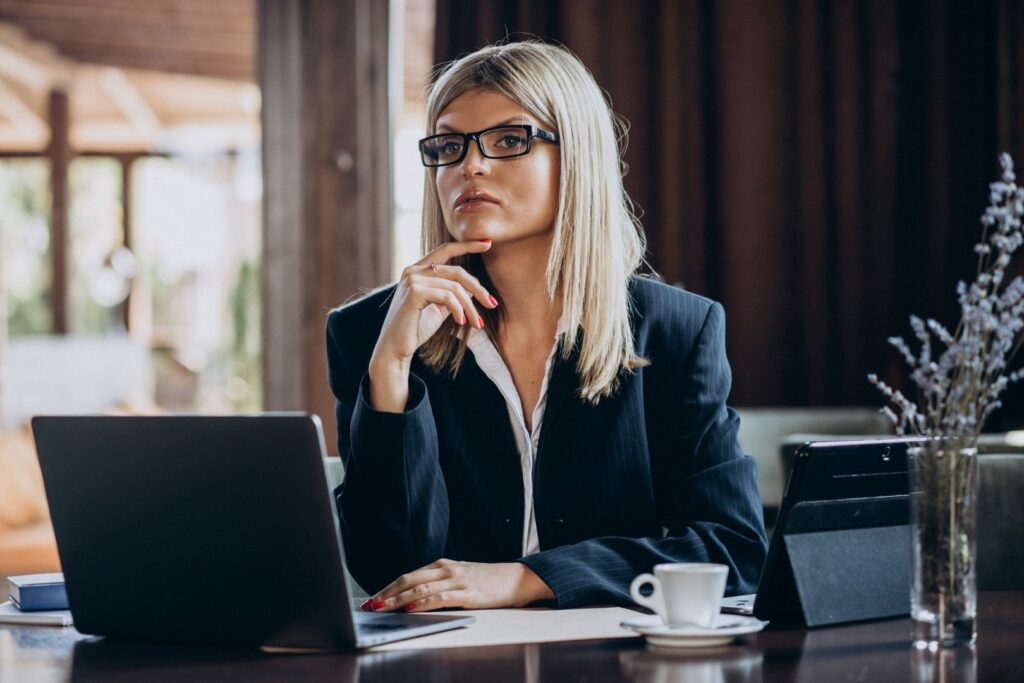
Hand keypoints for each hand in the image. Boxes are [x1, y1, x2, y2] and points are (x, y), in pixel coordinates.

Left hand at [360, 559, 554, 612]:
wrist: (516, 578)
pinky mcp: (468, 594)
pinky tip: (410, 609)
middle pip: (408, 580)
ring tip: (382, 609)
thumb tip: (412, 598)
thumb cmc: (487, 581)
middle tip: (369, 606)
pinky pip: (439, 598)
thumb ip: (439, 583)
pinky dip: (422, 603)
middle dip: (386, 594)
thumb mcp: (459, 577)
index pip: (407, 576)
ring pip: (420, 589)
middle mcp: (446, 569)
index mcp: (442, 565)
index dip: (387, 588)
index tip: (371, 599)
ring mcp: (457, 580)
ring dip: (398, 600)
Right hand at [368, 240, 498, 411]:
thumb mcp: (438, 309)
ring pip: (455, 287)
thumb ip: (452, 295)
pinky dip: (459, 310)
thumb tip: (472, 288)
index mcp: (417, 270)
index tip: (488, 243)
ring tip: (478, 323)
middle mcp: (412, 270)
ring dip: (471, 307)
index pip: (445, 250)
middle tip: (492, 304)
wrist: (395, 350)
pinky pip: (448, 297)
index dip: (467, 245)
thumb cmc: (415, 330)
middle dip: (478, 288)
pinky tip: (461, 323)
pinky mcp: (414, 292)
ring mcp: (412, 279)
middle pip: (457, 271)